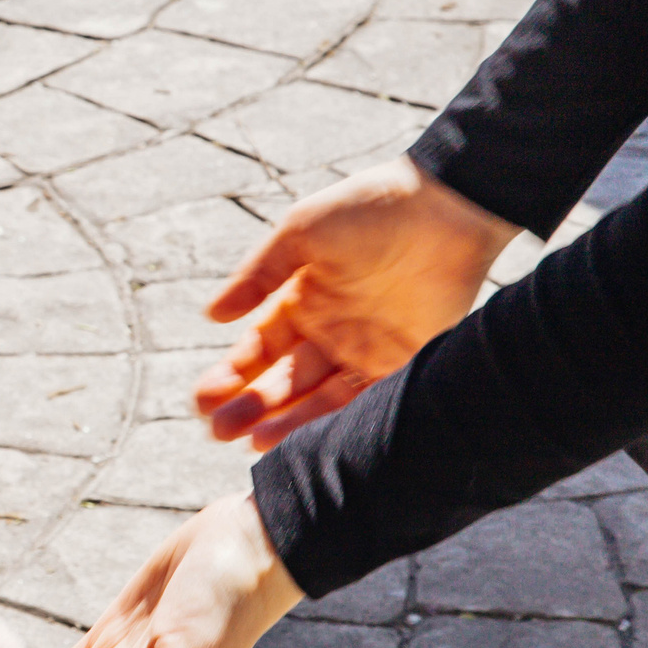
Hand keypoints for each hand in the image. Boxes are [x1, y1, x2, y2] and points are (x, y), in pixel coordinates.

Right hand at [196, 157, 518, 450]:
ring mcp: (367, 352)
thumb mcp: (300, 234)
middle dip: (248, 407)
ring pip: (318, 399)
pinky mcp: (405, 364)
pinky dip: (335, 420)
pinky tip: (304, 436)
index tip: (203, 399)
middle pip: (283, 381)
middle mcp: (331, 334)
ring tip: (250, 440)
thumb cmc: (368, 209)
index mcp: (302, 303)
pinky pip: (364, 400)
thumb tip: (211, 315)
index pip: (258, 350)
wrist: (445, 206)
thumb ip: (257, 276)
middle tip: (217, 430)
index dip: (231, 375)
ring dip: (284, 421)